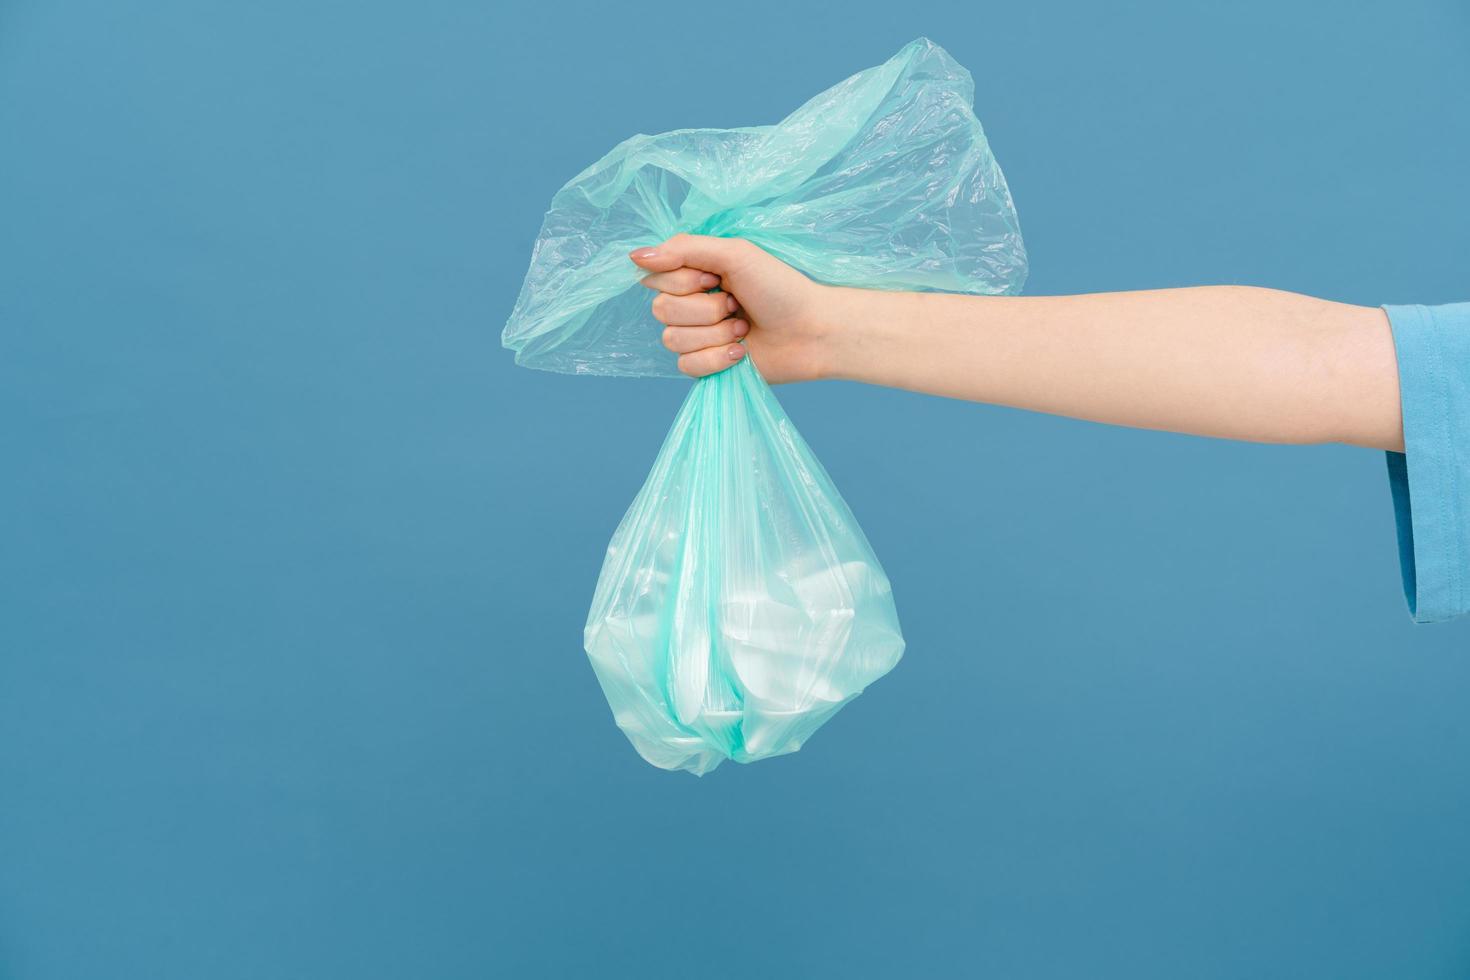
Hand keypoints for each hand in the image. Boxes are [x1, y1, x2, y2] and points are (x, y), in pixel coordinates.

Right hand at [630, 234, 828, 382]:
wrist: (813, 331)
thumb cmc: (781, 288)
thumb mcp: (735, 254)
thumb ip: (685, 249)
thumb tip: (635, 255)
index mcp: (694, 273)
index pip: (656, 278)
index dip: (685, 282)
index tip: (718, 279)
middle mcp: (690, 303)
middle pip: (661, 311)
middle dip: (706, 310)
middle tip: (738, 305)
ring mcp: (697, 336)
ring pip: (672, 340)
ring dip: (715, 334)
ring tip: (744, 328)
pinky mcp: (706, 365)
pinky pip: (686, 366)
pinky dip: (717, 358)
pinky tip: (741, 352)